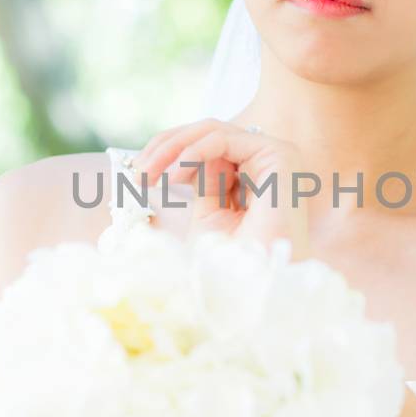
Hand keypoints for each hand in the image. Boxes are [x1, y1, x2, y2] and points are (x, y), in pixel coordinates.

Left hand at [132, 119, 310, 257]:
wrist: (258, 285)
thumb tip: (182, 156)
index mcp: (256, 178)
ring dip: (173, 147)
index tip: (137, 177)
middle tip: (137, 172)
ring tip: (148, 174)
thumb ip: (203, 182)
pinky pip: (223, 138)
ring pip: (212, 131)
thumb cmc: (237, 263)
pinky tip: (173, 175)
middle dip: (165, 148)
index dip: (169, 155)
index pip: (207, 149)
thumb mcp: (210, 216)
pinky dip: (192, 151)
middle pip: (207, 135)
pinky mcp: (278, 154)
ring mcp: (276, 156)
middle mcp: (267, 164)